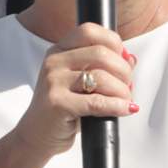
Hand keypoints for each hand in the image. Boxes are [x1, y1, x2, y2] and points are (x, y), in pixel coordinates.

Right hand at [17, 24, 135, 156]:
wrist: (36, 137)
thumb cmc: (61, 110)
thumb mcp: (80, 83)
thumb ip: (102, 67)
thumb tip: (130, 59)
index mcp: (58, 51)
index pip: (89, 31)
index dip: (113, 42)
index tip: (123, 59)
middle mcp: (54, 62)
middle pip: (101, 53)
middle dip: (123, 71)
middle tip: (128, 86)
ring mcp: (53, 82)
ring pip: (101, 77)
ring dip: (122, 90)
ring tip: (125, 101)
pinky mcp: (58, 103)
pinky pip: (97, 102)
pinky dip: (117, 106)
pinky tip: (125, 109)